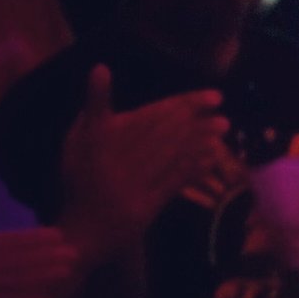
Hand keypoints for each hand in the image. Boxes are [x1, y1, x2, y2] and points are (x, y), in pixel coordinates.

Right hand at [60, 69, 232, 254]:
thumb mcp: (76, 139)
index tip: (207, 95)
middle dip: (194, 115)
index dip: (180, 103)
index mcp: (100, 138)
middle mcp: (118, 159)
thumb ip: (94, 108)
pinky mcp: (147, 205)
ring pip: (173, 155)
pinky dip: (195, 166)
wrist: (83, 227)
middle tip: (219, 102)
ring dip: (201, 138)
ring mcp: (133, 184)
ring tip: (222, 125)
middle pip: (164, 132)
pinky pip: (175, 181)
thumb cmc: (81, 178)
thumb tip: (101, 70)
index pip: (148, 115)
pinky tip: (213, 155)